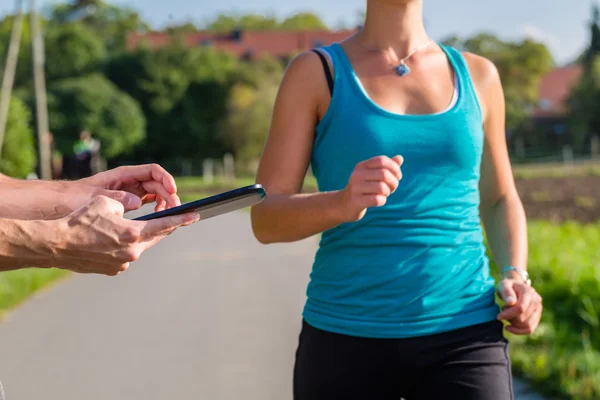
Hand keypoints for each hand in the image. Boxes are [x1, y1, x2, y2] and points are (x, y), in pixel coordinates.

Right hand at [53, 195, 198, 275]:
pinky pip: (124, 256)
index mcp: (133, 233)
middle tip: (170, 220)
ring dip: (138, 237)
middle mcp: (132, 251)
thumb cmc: (79, 220)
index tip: (195, 216)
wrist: (55, 245)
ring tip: (128, 228)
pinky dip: (123, 247)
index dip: (182, 219)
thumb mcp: (106, 202)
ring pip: (138, 247)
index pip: (165, 225)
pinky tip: (112, 240)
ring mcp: (122, 263)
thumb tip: (136, 206)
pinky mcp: (113, 270)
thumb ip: (127, 202)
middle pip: (154, 237)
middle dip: (162, 228)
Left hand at [76, 164, 181, 212]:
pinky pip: (150, 201)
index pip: (153, 171)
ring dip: (165, 202)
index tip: (172, 192)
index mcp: (124, 175)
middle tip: (175, 210)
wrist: (62, 204)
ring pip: (156, 193)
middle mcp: (131, 181)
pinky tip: (156, 217)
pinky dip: (157, 208)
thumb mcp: (96, 197)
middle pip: (158, 184)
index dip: (166, 179)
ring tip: (167, 215)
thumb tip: (138, 202)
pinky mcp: (130, 201)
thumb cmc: (76, 197)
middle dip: (169, 195)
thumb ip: (118, 198)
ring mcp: (131, 190)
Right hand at [337, 155, 402, 221]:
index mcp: (361, 166)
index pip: (382, 160)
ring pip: (382, 188)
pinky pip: (377, 200)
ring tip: (384, 194)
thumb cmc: (364, 189)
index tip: (397, 176)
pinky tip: (378, 201)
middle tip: (392, 188)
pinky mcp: (356, 201)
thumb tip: (400, 158)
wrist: (344, 205)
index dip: (394, 168)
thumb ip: (387, 167)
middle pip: (384, 174)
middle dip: (394, 182)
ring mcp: (355, 188)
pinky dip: (382, 201)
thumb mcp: (373, 176)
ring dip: (387, 192)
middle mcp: (357, 175)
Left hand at [496, 278, 542, 334]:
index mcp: (528, 292)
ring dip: (514, 324)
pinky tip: (510, 327)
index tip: (498, 316)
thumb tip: (510, 302)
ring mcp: (539, 310)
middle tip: (503, 312)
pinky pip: (530, 329)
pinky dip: (519, 331)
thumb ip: (506, 292)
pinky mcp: (537, 317)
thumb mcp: (504, 285)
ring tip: (507, 316)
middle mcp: (536, 301)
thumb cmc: (508, 286)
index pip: (521, 308)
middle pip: (523, 318)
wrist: (516, 287)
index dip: (509, 314)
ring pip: (527, 325)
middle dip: (510, 318)